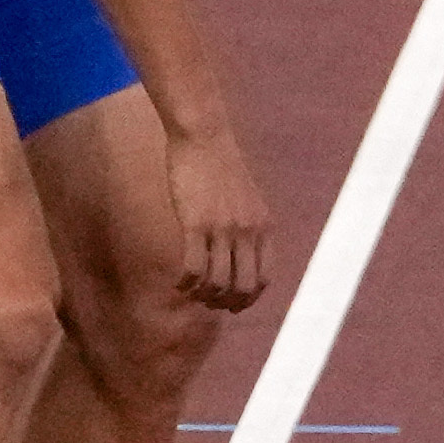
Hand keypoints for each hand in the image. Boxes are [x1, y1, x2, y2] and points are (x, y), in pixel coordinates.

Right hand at [162, 122, 275, 312]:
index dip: (248, 298)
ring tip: (191, 294)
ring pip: (217, 282)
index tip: (233, 304)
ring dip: (203, 296)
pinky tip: (179, 284)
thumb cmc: (220, 168)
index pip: (264, 278)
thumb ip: (248, 227)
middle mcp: (248, 231)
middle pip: (243, 287)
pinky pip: (193, 267)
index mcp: (264, 227)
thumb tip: (241, 256)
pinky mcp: (196, 224)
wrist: (204, 138)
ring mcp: (223, 228)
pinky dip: (186, 284)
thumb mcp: (247, 200)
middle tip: (209, 304)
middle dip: (226, 303)